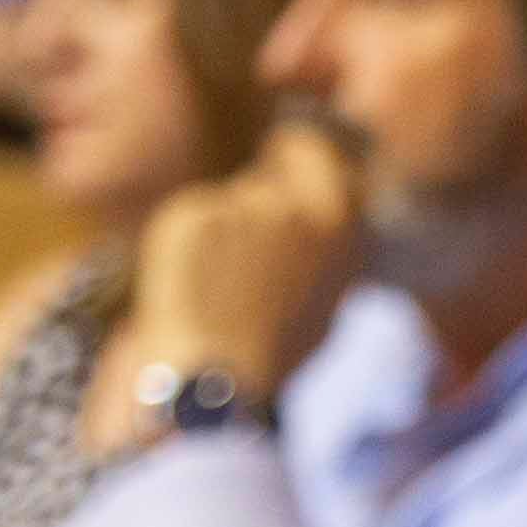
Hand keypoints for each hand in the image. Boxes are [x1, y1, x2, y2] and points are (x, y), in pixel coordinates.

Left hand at [118, 120, 363, 419]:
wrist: (217, 376)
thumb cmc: (277, 347)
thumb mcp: (328, 295)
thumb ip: (322, 245)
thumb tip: (311, 217)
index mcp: (337, 223)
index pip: (313, 151)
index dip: (296, 152)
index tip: (284, 152)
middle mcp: (290, 205)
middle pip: (265, 180)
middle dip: (258, 207)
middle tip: (246, 254)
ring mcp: (236, 207)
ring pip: (228, 204)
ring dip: (225, 231)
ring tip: (221, 286)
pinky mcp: (189, 215)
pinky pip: (194, 218)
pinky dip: (191, 244)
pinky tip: (195, 284)